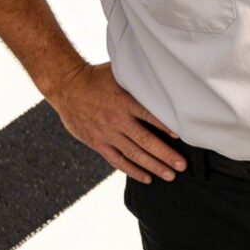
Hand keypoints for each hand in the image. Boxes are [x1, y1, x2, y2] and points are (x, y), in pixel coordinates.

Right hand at [44, 61, 185, 181]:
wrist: (66, 87)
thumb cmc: (96, 77)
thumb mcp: (118, 72)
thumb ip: (138, 79)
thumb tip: (163, 74)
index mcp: (124, 101)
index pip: (150, 115)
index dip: (166, 126)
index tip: (182, 136)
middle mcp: (117, 119)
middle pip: (145, 141)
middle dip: (166, 155)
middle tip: (182, 165)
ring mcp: (106, 134)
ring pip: (134, 154)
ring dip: (153, 166)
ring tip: (170, 175)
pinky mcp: (97, 143)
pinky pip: (117, 160)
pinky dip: (132, 171)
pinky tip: (147, 178)